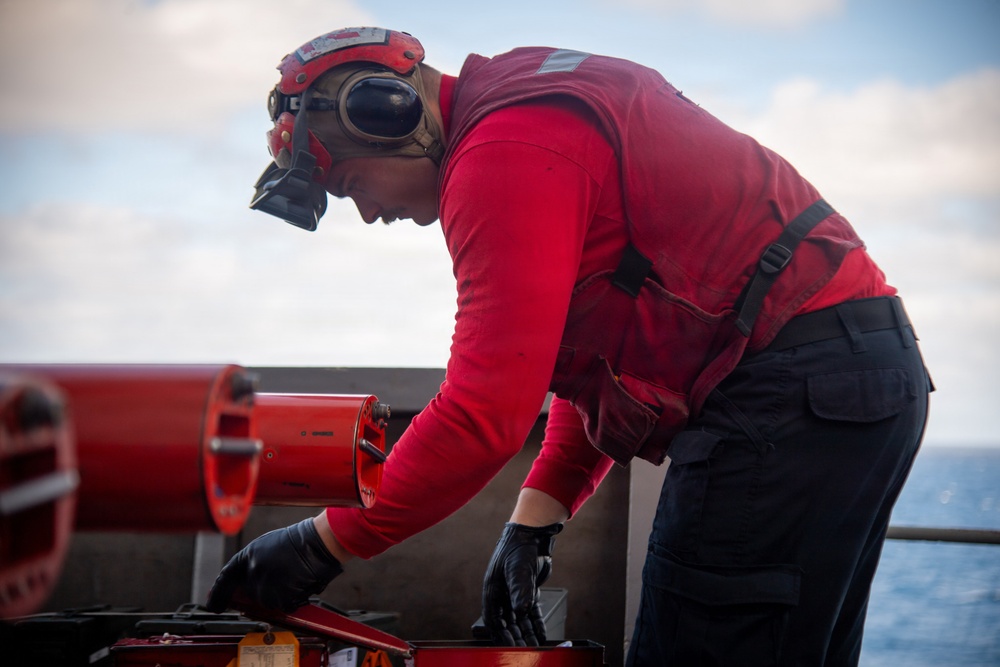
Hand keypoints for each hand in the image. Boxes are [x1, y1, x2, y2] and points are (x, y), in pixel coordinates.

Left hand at [205, 517, 342, 612]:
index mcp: (247, 556)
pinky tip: (297, 582)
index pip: (225, 580)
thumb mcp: (266, 546)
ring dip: (276, 593)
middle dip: (259, 588)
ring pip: (265, 600)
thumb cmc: (296, 541)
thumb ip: (251, 563)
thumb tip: (242, 584)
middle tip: (277, 575)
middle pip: (248, 592)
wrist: (317, 544)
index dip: (217, 594)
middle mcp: (253, 573)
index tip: (213, 604)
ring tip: (290, 575)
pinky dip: (289, 598)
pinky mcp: (281, 598)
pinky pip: (281, 605)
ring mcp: (267, 587)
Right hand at [482, 522, 562, 645]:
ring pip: (520, 620)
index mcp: (493, 589)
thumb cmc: (519, 546)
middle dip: (515, 639)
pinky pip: (531, 612)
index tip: (509, 647)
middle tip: (524, 651)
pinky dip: (535, 624)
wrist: (533, 533)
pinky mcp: (528, 591)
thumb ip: (520, 590)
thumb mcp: (518, 569)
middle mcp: (503, 593)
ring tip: (534, 646)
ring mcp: (516, 592)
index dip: (501, 635)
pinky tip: (541, 633)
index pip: (494, 620)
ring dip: (526, 634)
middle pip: (507, 623)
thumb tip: (521, 611)